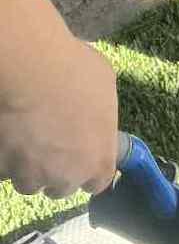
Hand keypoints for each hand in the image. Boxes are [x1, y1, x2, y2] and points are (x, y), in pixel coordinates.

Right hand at [0, 0, 118, 197]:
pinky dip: (1, 147)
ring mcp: (24, 173)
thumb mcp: (103, 82)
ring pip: (24, 173)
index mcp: (97, 159)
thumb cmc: (71, 65)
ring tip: (24, 117)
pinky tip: (8, 118)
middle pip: (59, 181)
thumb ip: (103, 111)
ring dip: (23, 154)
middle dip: (54, 160)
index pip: (100, 182)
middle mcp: (62, 176)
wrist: (21, 61)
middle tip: (48, 127)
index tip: (86, 151)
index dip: (93, 166)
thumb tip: (98, 122)